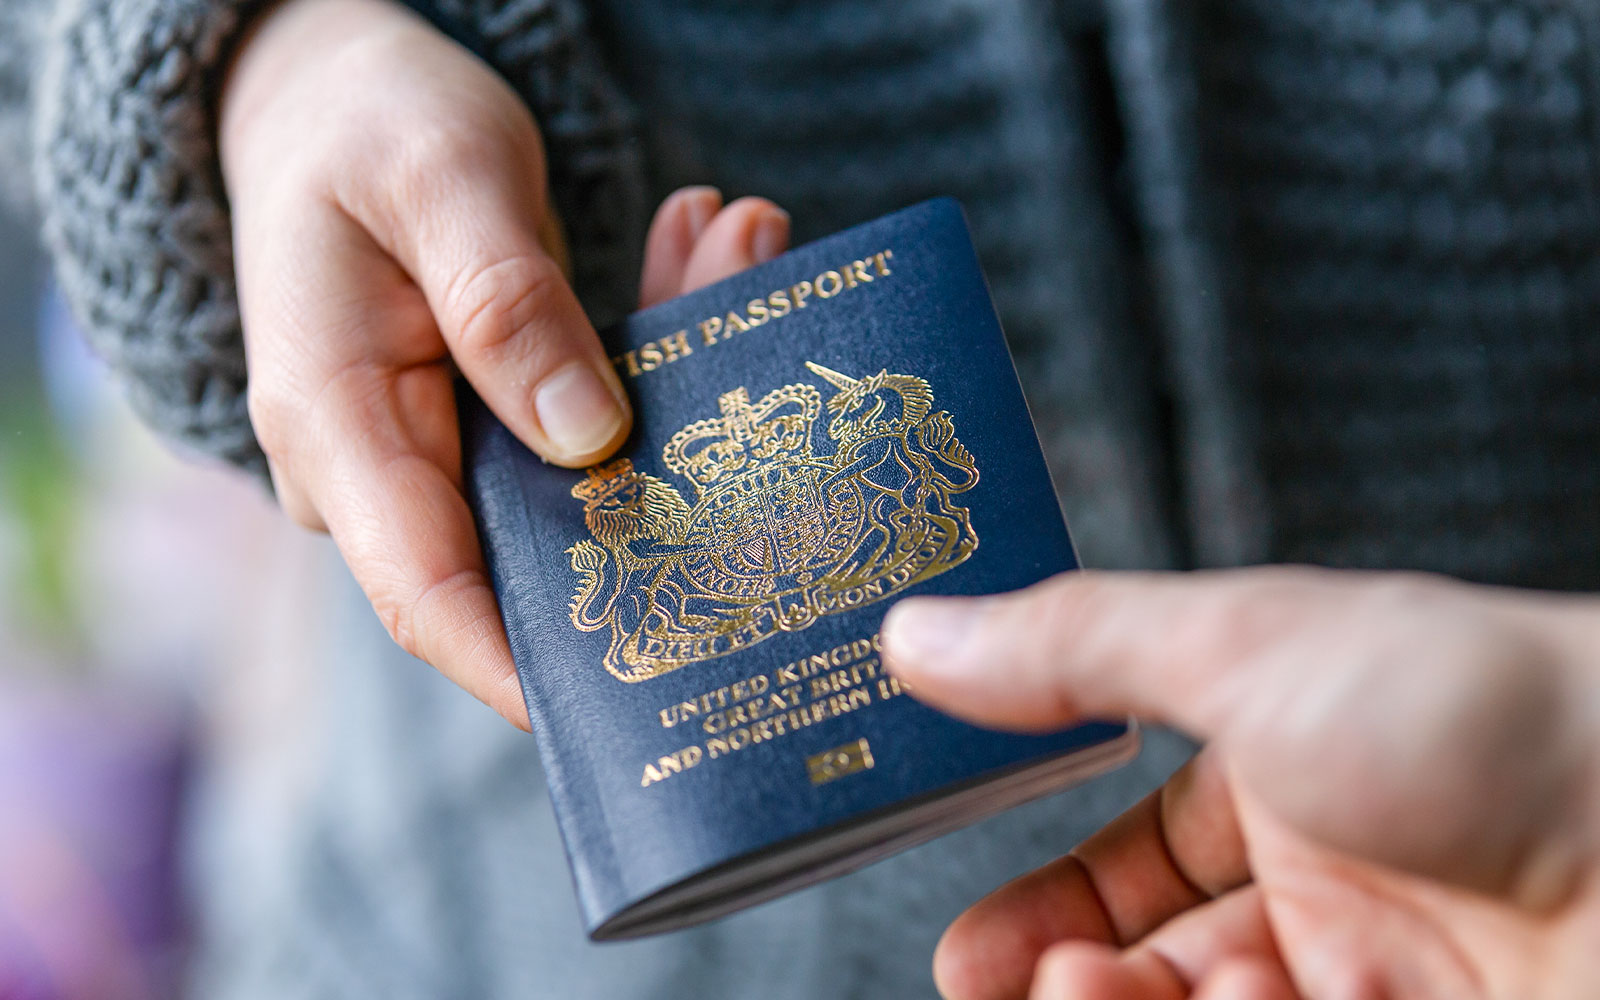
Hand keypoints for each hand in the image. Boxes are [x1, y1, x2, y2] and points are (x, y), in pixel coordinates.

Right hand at [220, 0, 788, 726]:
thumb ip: (504, 306)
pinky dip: (653, 345)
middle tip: (768, 371)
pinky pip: (583, 417)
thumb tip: (588, 439)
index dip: (529, 665)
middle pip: (536, 534)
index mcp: (334, 424)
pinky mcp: (486, 416)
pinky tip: (711, 249)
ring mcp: (437, 446)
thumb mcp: (437, 181)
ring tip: (744, 242)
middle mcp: (382, 461)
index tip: (644, 697)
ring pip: (581, 471)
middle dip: (663, 486)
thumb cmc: (361, 120)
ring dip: (676, 379)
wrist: (321, 92)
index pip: (430, 594)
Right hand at [881, 568, 1599, 998]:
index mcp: (1289, 778)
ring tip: (1101, 992)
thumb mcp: (1247, 648)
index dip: (1048, 911)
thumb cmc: (1486, 711)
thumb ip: (1074, 648)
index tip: (970, 956)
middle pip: (1154, 968)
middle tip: (1029, 983)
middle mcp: (1332, 893)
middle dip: (1071, 982)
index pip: (1138, 865)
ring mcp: (1379, 983)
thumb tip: (920, 631)